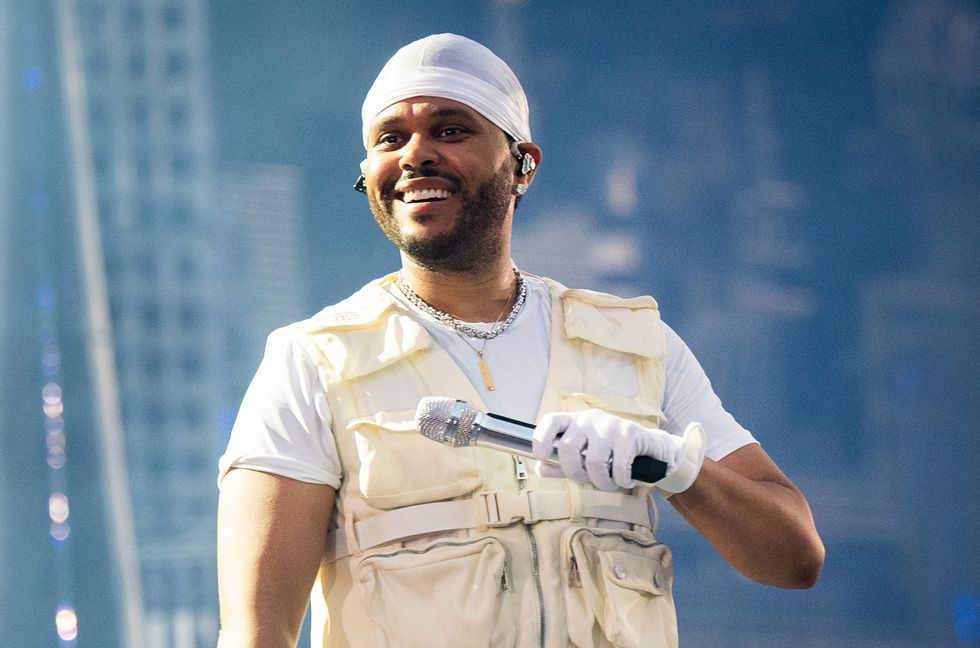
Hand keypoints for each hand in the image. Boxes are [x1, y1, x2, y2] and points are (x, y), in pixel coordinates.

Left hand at [531, 409, 705, 493]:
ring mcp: (610, 424)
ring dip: (603, 482)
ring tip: (612, 482)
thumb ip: (563, 465)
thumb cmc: (615, 455)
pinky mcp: (630, 432)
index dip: (540, 440)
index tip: (542, 458)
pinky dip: (621, 480)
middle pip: (568, 449)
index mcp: (575, 422)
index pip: (550, 422)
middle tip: (592, 480)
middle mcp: (590, 419)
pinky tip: (627, 479)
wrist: (654, 451)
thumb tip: (539, 469)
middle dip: (577, 474)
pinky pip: (618, 465)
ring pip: (594, 461)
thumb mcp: (586, 460)